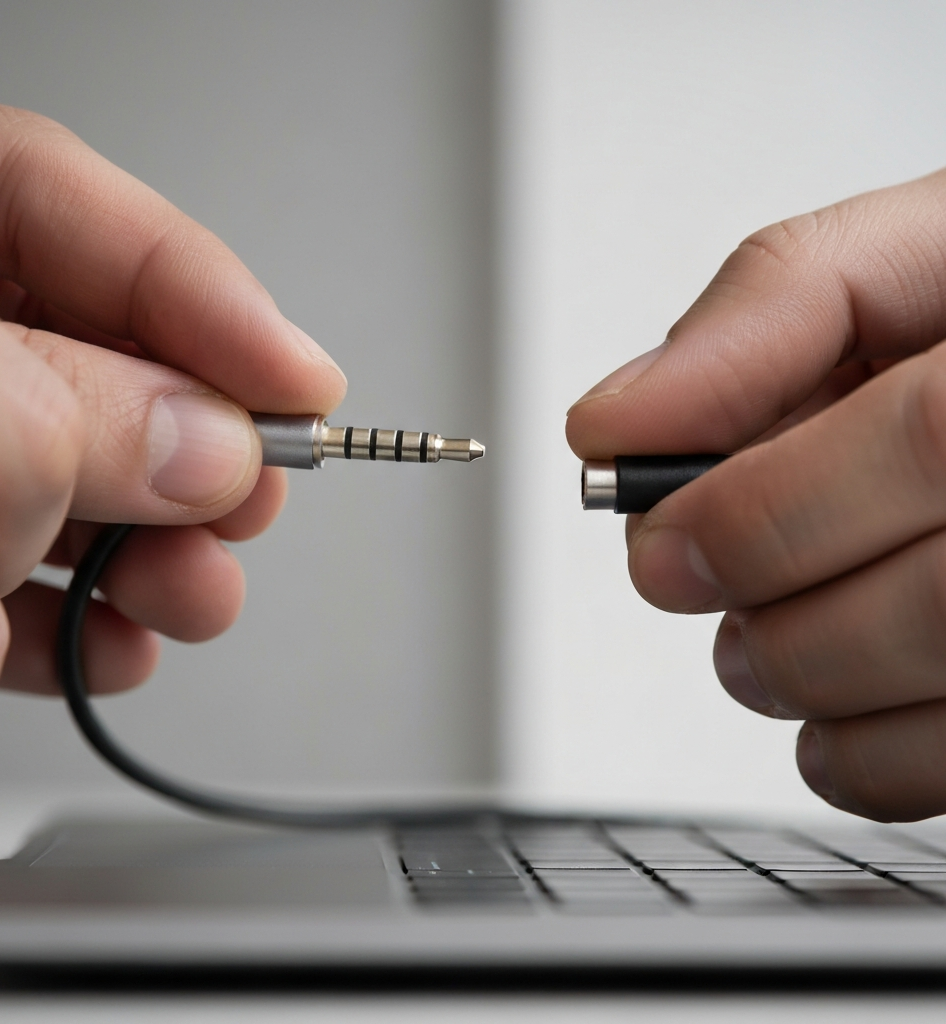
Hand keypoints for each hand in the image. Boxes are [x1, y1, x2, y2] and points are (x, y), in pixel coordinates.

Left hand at [0, 84, 345, 732]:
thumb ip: (41, 397)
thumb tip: (200, 447)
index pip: (74, 212)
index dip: (210, 299)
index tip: (308, 390)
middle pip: (103, 377)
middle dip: (184, 459)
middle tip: (242, 505)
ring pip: (65, 513)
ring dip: (112, 569)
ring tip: (161, 598)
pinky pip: (0, 611)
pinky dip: (52, 643)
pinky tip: (99, 648)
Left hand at [567, 168, 945, 821]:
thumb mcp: (915, 256)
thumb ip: (771, 313)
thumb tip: (615, 421)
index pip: (927, 441)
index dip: (764, 509)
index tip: (658, 537)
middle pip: (942, 597)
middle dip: (776, 613)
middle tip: (692, 590)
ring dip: (812, 688)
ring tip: (756, 650)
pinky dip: (874, 767)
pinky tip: (830, 724)